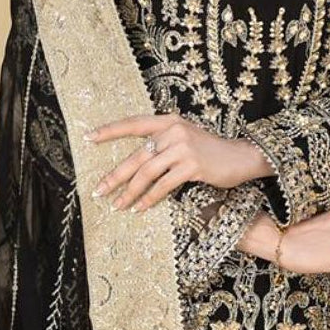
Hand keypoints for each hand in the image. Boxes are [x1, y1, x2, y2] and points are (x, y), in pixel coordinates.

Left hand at [86, 112, 271, 211]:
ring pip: (147, 172)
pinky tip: (140, 208)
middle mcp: (173, 130)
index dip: (110, 131)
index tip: (88, 138)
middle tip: (98, 190)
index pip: (134, 124)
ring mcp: (183, 147)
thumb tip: (135, 165)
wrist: (241, 157)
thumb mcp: (185, 140)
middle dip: (114, 176)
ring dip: (129, 192)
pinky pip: (163, 185)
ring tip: (118, 205)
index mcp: (169, 121)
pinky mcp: (192, 165)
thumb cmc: (210, 152)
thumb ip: (163, 144)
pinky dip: (149, 198)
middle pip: (136, 155)